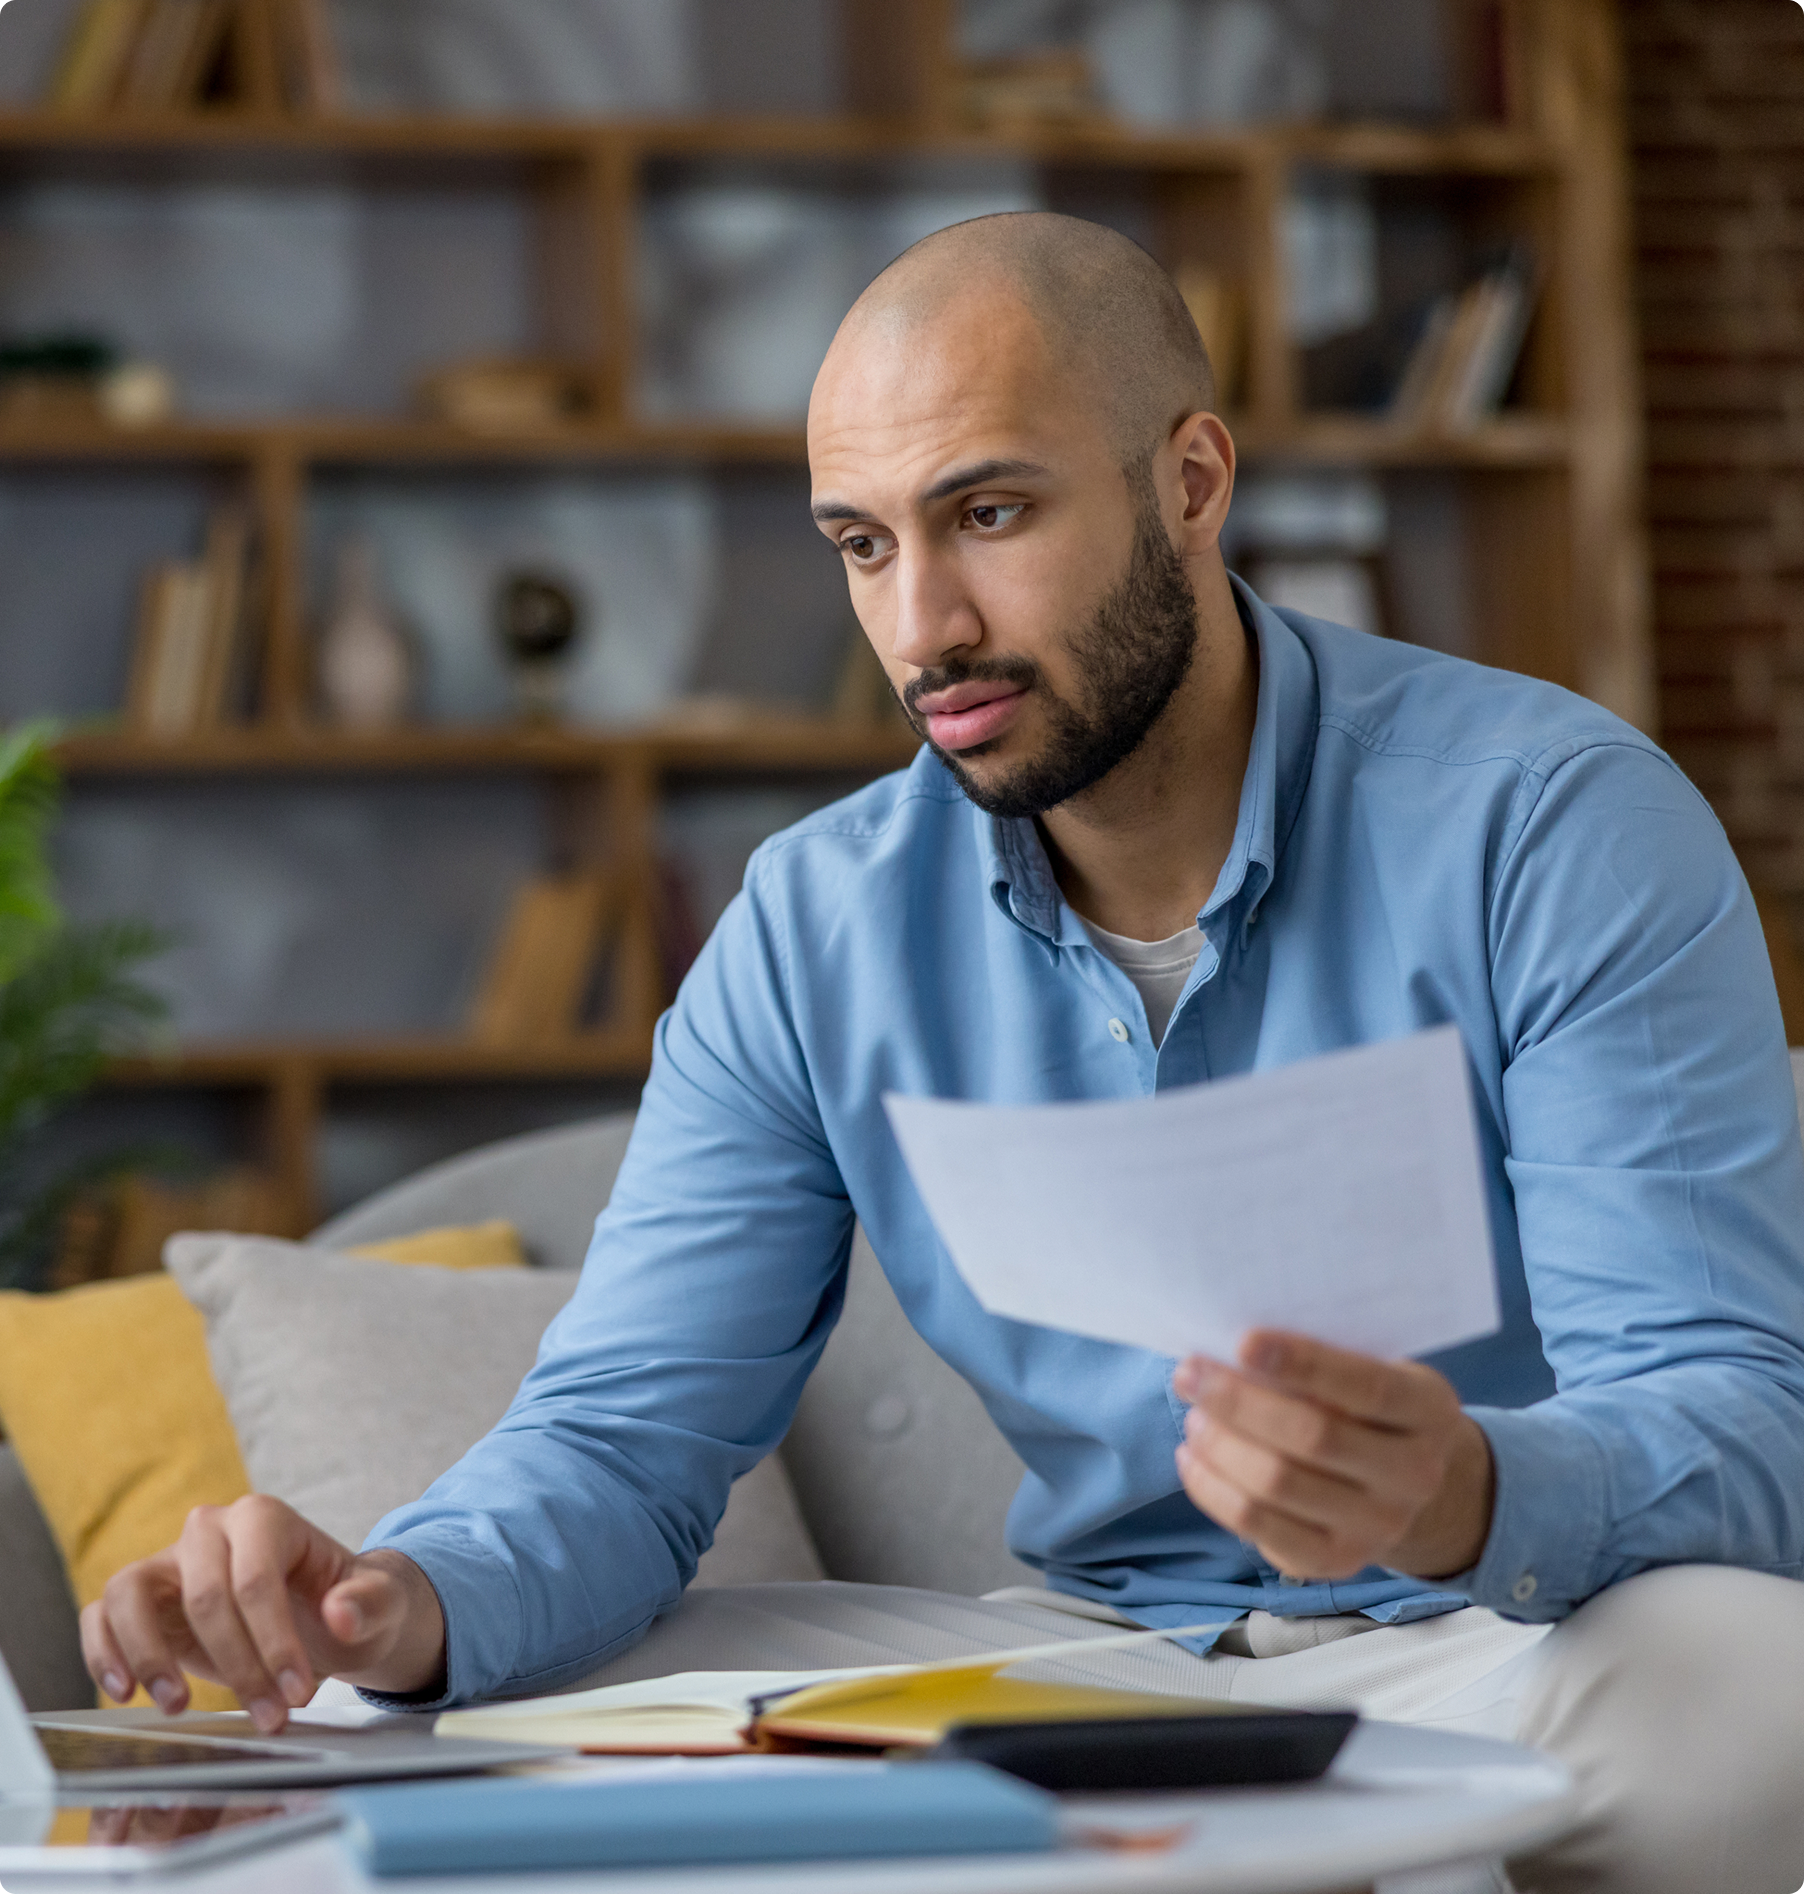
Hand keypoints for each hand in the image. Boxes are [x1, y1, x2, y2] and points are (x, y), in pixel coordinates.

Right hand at [79, 1495, 446, 1732]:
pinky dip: (104, 1650)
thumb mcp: (381, 1603)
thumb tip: (340, 1614)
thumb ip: (369, 1602)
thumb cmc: (354, 1605)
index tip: (298, 1694)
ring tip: (177, 1708)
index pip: (256, 1579)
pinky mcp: (144, 1600)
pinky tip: (126, 1693)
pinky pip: (103, 1613)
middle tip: (267, 1717)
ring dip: (150, 1656)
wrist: (332, 1620)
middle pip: (205, 1594)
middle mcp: (212, 1529)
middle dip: (236, 1664)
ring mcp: (172, 1562)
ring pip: (132, 1592)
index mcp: (266, 1518)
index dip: (273, 1641)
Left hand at [1173, 1330, 1494, 1582]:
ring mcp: (1378, 1527)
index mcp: (1429, 1411)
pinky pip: (1258, 1527)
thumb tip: (1230, 1350)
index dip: (1303, 1363)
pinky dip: (1213, 1489)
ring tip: (1193, 1415)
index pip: (1367, 1387)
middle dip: (1239, 1402)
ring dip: (1220, 1444)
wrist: (1406, 1482)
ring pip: (1278, 1485)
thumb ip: (1321, 1361)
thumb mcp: (1369, 1367)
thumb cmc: (1367, 1405)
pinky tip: (1192, 1457)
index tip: (1243, 1341)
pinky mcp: (1335, 1562)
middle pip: (1313, 1437)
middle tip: (1190, 1373)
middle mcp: (1415, 1475)